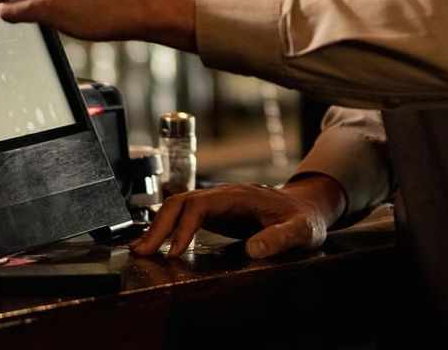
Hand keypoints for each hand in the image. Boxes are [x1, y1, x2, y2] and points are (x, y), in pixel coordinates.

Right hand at [129, 176, 346, 261]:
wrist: (306, 208)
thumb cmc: (303, 219)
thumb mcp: (301, 230)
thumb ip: (281, 238)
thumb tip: (253, 248)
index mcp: (241, 195)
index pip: (202, 205)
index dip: (185, 227)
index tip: (175, 252)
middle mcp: (225, 194)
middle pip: (182, 201)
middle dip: (160, 225)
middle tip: (143, 252)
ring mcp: (219, 201)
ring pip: (179, 205)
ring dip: (158, 226)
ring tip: (141, 249)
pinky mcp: (216, 212)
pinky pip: (185, 215)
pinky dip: (167, 227)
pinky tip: (157, 244)